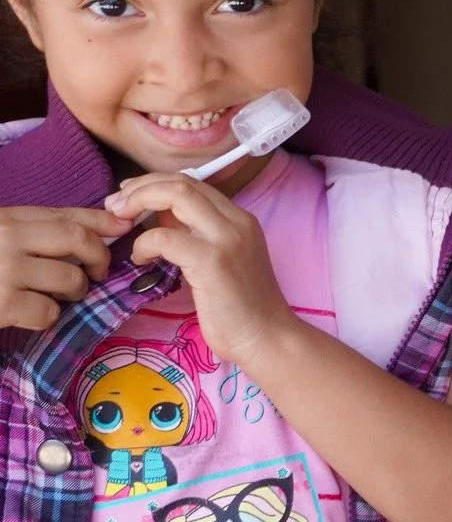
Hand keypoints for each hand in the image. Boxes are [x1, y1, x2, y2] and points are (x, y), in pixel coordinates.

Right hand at [0, 205, 132, 329]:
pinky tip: (30, 313)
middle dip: (99, 256)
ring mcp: (7, 270)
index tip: (124, 227)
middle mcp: (9, 238)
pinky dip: (47, 316)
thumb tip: (92, 234)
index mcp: (8, 219)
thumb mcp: (0, 239)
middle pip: (77, 238)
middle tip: (99, 273)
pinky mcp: (5, 303)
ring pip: (71, 278)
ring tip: (55, 295)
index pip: (65, 214)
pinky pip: (49, 311)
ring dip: (74, 291)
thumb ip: (35, 234)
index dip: (101, 221)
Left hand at [105, 174, 298, 365]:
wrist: (267, 338)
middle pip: (181, 182)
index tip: (128, 197)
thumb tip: (160, 216)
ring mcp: (226, 239)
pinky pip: (165, 237)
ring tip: (118, 220)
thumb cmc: (241, 308)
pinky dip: (143, 242)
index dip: (154, 183)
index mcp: (240, 219)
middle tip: (114, 205)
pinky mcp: (212, 262)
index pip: (192, 183)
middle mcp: (237, 221)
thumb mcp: (218, 260)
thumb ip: (193, 234)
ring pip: (176, 196)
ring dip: (138, 202)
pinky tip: (140, 259)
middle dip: (141, 187)